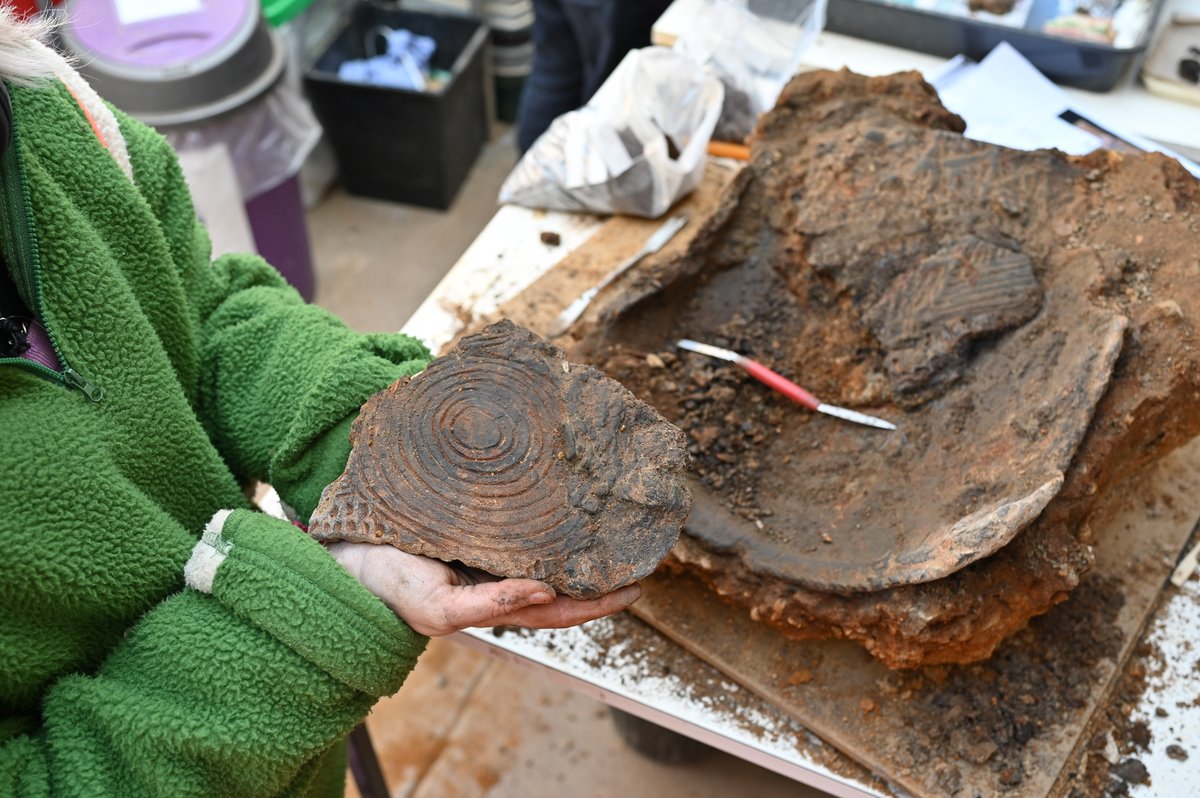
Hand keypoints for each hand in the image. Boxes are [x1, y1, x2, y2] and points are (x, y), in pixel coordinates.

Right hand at [327, 541, 640, 636]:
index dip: (599, 601)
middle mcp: (499, 576)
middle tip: (638, 544)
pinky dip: (545, 513)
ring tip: (612, 518)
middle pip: (562, 576)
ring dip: (578, 538)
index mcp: (496, 603)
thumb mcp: (441, 607)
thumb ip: (492, 605)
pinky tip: (561, 495)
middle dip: (599, 567)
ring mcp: (487, 549)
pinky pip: (519, 519)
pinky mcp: (473, 522)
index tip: (636, 585)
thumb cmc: (389, 591)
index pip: (560, 608)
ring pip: (545, 546)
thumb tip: (546, 593)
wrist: (343, 559)